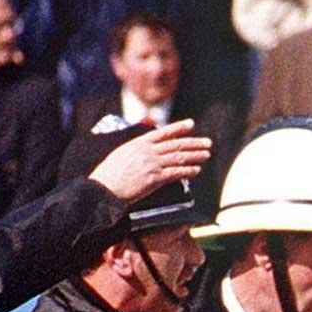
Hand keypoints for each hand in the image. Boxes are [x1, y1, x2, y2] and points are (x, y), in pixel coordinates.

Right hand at [86, 118, 212, 204]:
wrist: (104, 187)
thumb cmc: (110, 174)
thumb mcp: (122, 153)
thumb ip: (137, 149)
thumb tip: (146, 148)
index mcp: (139, 143)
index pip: (163, 132)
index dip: (179, 128)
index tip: (191, 124)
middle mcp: (148, 151)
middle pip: (176, 144)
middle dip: (194, 143)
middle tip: (207, 143)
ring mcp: (153, 164)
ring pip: (179, 157)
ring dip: (195, 156)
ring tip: (206, 154)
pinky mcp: (155, 178)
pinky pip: (176, 173)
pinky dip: (188, 171)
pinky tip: (196, 170)